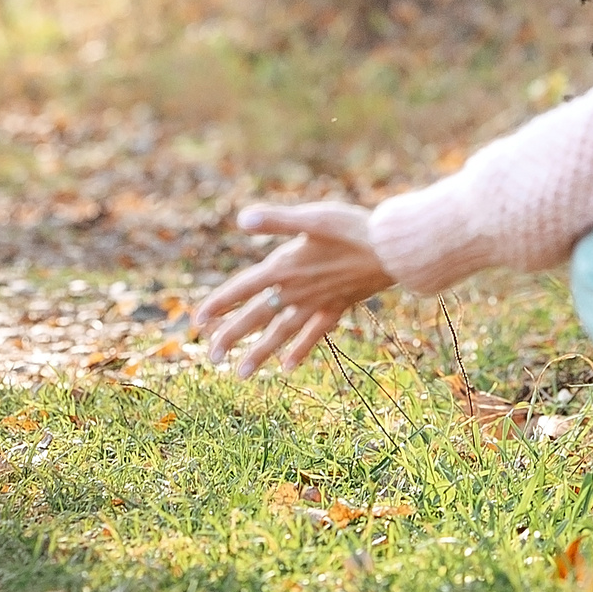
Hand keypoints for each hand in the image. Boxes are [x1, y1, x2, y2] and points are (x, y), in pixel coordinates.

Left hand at [194, 203, 393, 376]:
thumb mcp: (312, 217)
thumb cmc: (353, 228)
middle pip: (257, 317)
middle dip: (232, 337)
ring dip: (260, 353)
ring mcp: (317, 303)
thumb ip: (276, 221)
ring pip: (282, 333)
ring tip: (241, 374)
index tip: (198, 322)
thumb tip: (242, 219)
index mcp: (285, 267)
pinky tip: (287, 366)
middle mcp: (297, 290)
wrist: (394, 251)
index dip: (219, 304)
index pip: (242, 289)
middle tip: (212, 358)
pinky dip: (299, 350)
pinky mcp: (337, 308)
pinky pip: (314, 334)